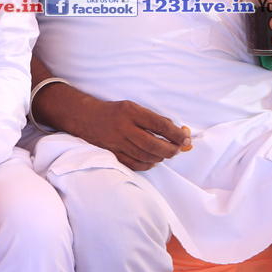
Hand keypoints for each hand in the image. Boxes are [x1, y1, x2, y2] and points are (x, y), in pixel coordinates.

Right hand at [41, 85, 188, 171]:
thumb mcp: (132, 107)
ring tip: (167, 154)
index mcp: (129, 112)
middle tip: (179, 149)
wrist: (85, 118)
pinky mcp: (112, 154)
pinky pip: (135, 164)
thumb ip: (152, 118)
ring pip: (145, 156)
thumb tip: (176, 130)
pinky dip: (148, 164)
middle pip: (153, 143)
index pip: (158, 124)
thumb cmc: (113, 112)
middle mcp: (122, 127)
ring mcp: (116, 142)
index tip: (186, 138)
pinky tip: (153, 160)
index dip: (175, 133)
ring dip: (161, 157)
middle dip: (171, 149)